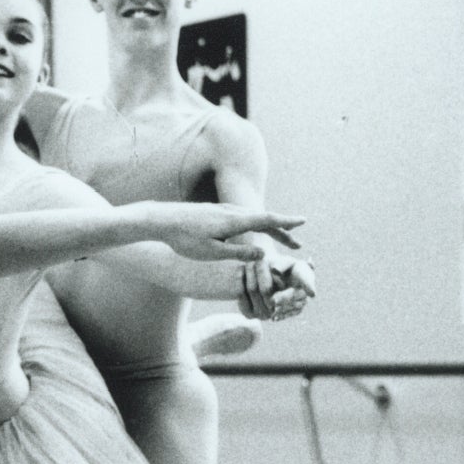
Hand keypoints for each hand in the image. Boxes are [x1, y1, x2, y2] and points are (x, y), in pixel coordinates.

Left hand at [146, 203, 306, 262]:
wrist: (159, 220)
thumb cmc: (184, 239)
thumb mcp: (212, 252)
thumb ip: (239, 253)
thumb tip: (264, 253)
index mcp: (234, 221)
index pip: (267, 220)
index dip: (286, 223)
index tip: (303, 222)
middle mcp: (231, 212)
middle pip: (262, 220)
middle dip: (281, 231)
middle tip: (297, 242)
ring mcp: (222, 210)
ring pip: (251, 219)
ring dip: (267, 228)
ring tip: (278, 239)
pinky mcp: (213, 212)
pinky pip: (240, 218)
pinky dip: (252, 225)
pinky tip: (250, 233)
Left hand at [264, 250, 316, 320]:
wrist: (273, 274)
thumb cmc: (275, 264)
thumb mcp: (276, 260)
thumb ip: (278, 264)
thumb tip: (275, 270)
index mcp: (304, 272)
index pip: (307, 278)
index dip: (309, 286)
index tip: (312, 293)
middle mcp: (307, 285)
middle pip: (300, 294)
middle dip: (287, 298)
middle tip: (273, 300)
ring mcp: (303, 297)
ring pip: (297, 306)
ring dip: (284, 309)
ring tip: (272, 310)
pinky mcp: (297, 307)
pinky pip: (292, 313)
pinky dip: (283, 315)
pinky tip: (274, 318)